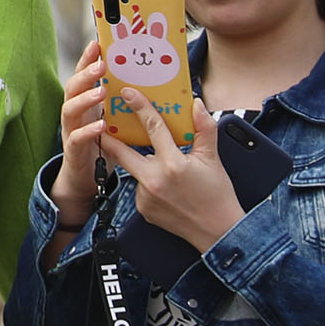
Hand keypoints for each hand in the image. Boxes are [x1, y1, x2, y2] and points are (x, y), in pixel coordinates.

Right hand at [48, 34, 109, 228]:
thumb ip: (121, 103)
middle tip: (101, 63)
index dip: (87, 59)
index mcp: (85, 104)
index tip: (98, 42)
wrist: (85, 179)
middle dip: (85, 73)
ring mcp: (70, 131)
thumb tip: (147, 82)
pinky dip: (87, 131)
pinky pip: (76, 138)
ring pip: (69, 110)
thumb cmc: (104, 147)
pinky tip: (100, 125)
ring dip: (84, 98)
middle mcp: (74, 114)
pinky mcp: (74, 151)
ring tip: (100, 90)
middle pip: (72, 88)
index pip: (83, 77)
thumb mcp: (113, 120)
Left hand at [99, 93, 245, 253]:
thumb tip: (197, 105)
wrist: (217, 232)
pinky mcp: (142, 209)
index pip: (152, 128)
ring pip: (133, 170)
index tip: (128, 93)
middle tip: (107, 123)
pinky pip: (139, 188)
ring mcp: (145, 196)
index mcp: (173, 164)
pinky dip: (147, 182)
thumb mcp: (213, 159)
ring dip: (138, 162)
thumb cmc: (217, 195)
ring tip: (157, 163)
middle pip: (122, 152)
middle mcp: (154, 180)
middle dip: (111, 137)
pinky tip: (164, 185)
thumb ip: (204, 129)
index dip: (140, 107)